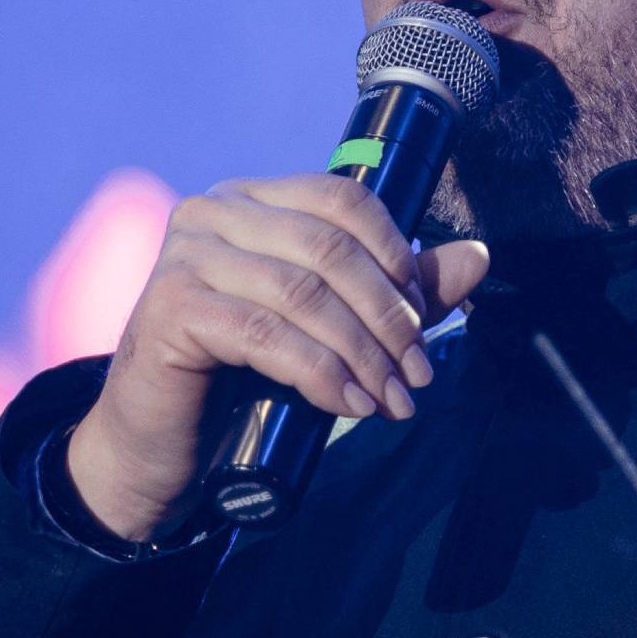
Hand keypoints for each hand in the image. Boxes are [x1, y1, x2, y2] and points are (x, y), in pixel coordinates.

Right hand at [66, 175, 488, 539]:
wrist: (159, 438)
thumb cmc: (242, 375)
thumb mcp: (327, 326)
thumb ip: (394, 289)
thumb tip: (477, 256)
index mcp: (252, 200)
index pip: (342, 199)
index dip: (395, 255)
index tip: (424, 319)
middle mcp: (213, 212)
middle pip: (329, 249)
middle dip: (387, 317)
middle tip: (417, 375)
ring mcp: (185, 257)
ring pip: (303, 295)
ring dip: (362, 353)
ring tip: (392, 399)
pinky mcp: (170, 309)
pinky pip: (266, 336)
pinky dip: (321, 373)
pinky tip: (351, 405)